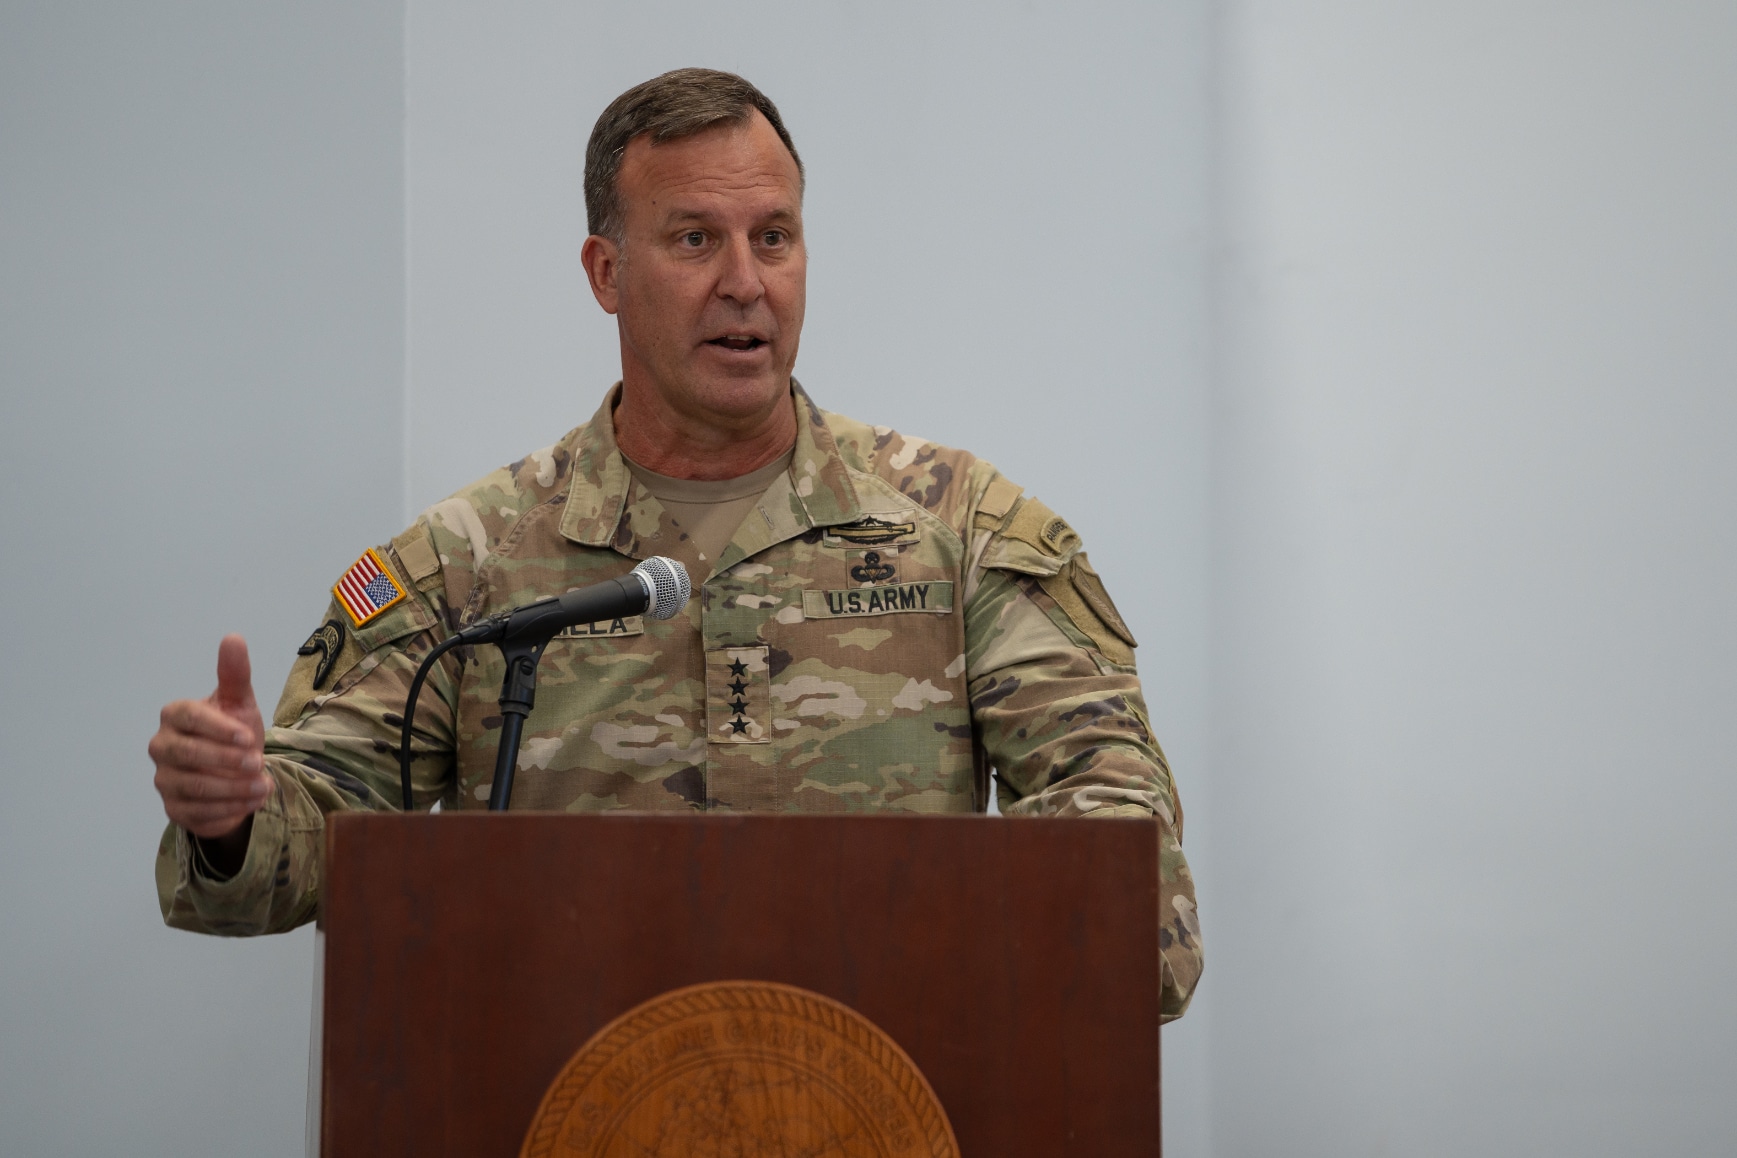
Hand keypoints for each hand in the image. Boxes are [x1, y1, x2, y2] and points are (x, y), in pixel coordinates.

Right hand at [150, 634, 270, 841]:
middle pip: (187, 755)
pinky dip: (228, 810)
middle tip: (259, 763)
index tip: (248, 736)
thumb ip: (234, 674)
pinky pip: (197, 813)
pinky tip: (252, 803)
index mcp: (175, 716)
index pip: (189, 719)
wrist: (237, 774)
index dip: (218, 729)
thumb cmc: (234, 731)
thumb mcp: (239, 703)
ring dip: (234, 789)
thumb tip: (233, 637)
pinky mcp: (174, 809)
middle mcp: (162, 747)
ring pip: (194, 787)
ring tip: (265, 787)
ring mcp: (164, 780)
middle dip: (226, 761)